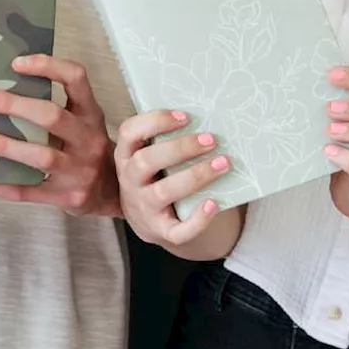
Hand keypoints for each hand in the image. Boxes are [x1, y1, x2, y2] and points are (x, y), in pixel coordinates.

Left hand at [0, 54, 118, 215]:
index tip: (15, 63)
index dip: (48, 66)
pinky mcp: (66, 196)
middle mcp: (88, 140)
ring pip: (41, 156)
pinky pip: (26, 191)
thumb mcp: (83, 123)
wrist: (116, 191)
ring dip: (4, 146)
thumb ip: (54, 107)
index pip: (76, 79)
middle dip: (12, 105)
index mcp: (90, 114)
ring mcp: (79, 171)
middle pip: (52, 117)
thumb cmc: (87, 150)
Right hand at [114, 109, 229, 245]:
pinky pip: (178, 230)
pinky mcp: (161, 231)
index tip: (184, 117)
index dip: (154, 121)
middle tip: (210, 139)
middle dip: (179, 148)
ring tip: (223, 164)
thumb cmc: (158, 179)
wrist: (154, 223)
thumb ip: (164, 141)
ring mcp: (143, 208)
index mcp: (126, 157)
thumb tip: (209, 117)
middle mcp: (130, 182)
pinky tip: (213, 204)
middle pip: (144, 161)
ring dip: (195, 176)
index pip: (128, 132)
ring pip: (163, 192)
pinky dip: (197, 219)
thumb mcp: (150, 159)